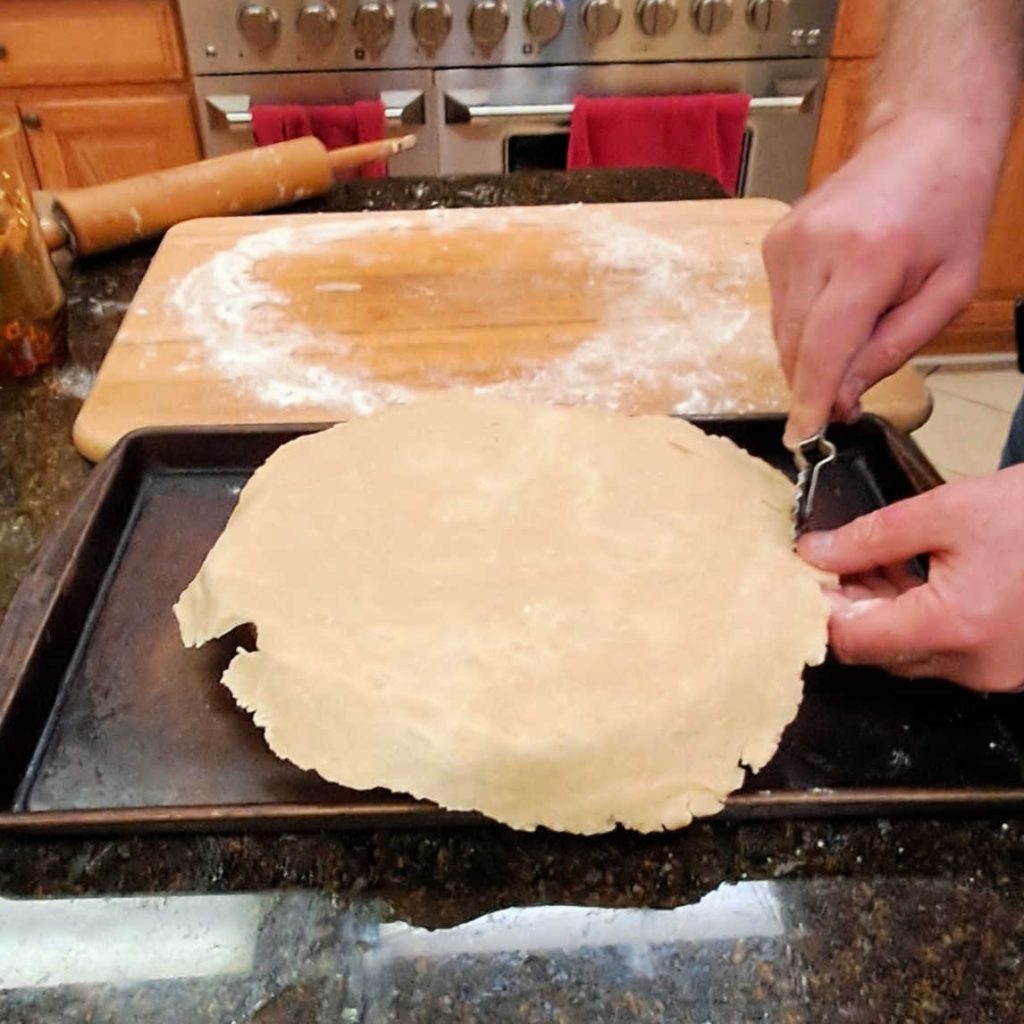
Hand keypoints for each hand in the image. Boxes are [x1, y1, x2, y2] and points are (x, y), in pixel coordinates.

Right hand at [763, 112, 997, 445]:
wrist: (923, 136)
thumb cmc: (948, 210)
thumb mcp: (949, 292)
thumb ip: (892, 350)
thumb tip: (839, 399)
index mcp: (867, 256)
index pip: (823, 348)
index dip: (811, 399)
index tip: (803, 438)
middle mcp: (814, 246)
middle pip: (796, 347)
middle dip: (816, 382)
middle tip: (846, 398)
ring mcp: (786, 240)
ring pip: (781, 333)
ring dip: (810, 353)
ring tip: (854, 332)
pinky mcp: (773, 241)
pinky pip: (778, 308)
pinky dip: (803, 325)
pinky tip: (836, 304)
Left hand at [797, 466, 1023, 692]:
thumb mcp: (948, 510)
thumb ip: (872, 537)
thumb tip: (814, 552)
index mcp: (954, 628)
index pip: (852, 641)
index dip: (818, 607)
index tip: (806, 573)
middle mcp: (974, 666)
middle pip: (877, 651)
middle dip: (849, 606)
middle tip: (837, 558)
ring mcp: (997, 673)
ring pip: (909, 654)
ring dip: (883, 613)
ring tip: (876, 559)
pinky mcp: (1011, 666)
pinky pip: (945, 652)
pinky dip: (920, 619)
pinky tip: (916, 575)